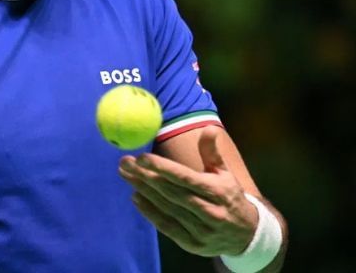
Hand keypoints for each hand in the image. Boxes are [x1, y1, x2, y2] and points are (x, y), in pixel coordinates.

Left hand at [119, 127, 257, 256]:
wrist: (248, 236)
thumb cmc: (230, 197)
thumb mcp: (225, 174)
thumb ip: (212, 153)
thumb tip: (208, 128)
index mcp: (218, 192)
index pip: (186, 178)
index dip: (162, 167)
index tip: (142, 157)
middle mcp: (211, 212)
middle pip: (171, 192)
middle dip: (145, 176)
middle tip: (125, 162)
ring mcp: (202, 230)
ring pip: (167, 208)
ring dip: (143, 190)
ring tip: (126, 175)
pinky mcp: (193, 244)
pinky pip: (166, 226)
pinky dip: (149, 212)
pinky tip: (136, 197)